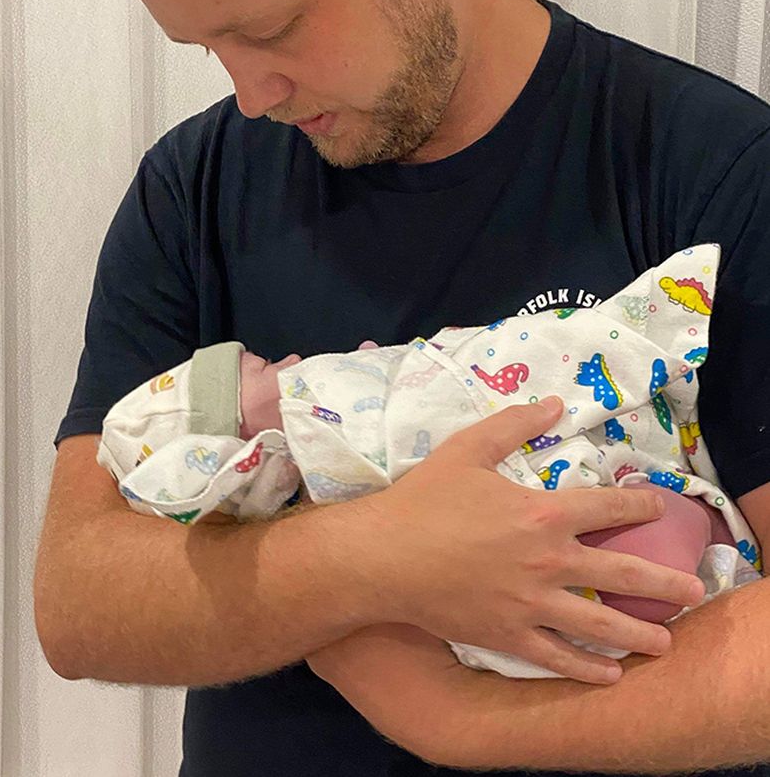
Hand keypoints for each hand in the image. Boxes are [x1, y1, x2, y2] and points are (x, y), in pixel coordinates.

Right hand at [354, 398, 704, 683]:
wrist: (383, 557)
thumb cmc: (424, 499)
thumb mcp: (467, 449)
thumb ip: (513, 423)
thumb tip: (555, 403)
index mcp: (542, 512)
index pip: (608, 506)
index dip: (640, 504)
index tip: (660, 506)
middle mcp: (549, 561)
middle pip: (622, 572)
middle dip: (665, 580)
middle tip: (695, 589)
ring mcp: (532, 605)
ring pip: (600, 624)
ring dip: (640, 634)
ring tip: (667, 642)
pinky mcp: (509, 637)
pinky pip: (558, 658)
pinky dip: (588, 669)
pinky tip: (610, 674)